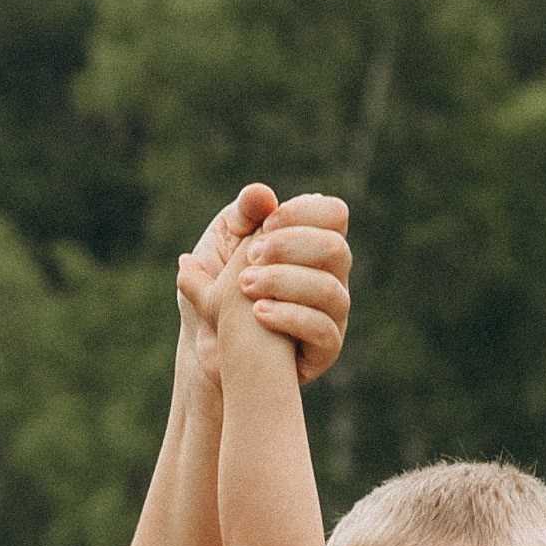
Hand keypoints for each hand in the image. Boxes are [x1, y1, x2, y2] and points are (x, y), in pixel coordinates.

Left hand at [176, 183, 351, 391]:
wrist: (207, 345)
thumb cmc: (218, 289)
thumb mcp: (222, 245)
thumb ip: (243, 216)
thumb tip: (263, 195)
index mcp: (312, 247)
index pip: (334, 215)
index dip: (304, 213)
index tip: (266, 224)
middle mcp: (331, 278)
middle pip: (337, 249)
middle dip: (290, 247)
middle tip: (250, 257)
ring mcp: (332, 315)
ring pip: (330, 290)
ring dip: (285, 281)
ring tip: (245, 285)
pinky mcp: (325, 350)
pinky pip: (323, 330)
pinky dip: (289, 316)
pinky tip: (257, 313)